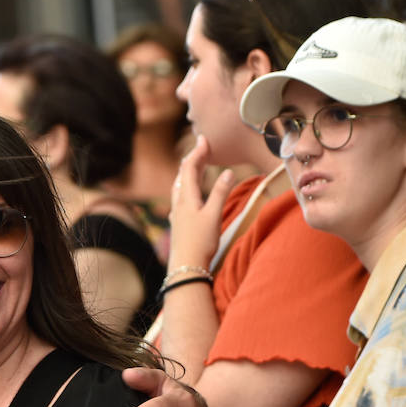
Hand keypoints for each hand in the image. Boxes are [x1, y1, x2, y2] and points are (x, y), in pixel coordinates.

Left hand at [167, 137, 236, 269]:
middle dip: (193, 159)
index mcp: (187, 197)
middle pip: (183, 174)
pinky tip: (188, 193)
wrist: (185, 267)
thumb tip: (228, 171)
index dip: (197, 152)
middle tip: (202, 147)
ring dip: (188, 172)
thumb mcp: (213, 215)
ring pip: (180, 185)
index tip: (204, 139)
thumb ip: (221, 193)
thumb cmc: (200, 242)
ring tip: (195, 164)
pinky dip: (187, 186)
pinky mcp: (179, 222)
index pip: (190, 168)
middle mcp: (179, 202)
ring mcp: (177, 212)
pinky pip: (181, 197)